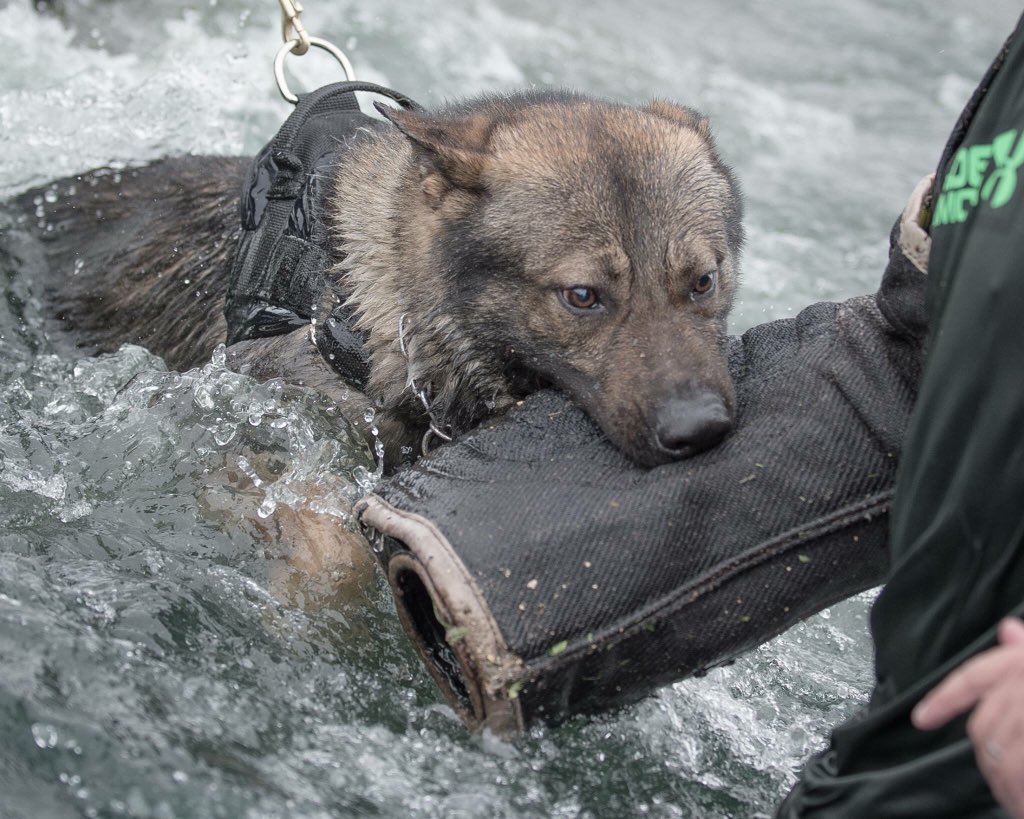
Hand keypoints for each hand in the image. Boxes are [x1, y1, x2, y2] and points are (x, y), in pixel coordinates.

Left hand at [912, 617, 1023, 817]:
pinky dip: (1019, 796)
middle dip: (988, 756)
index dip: (945, 697)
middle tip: (1002, 782)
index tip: (921, 719)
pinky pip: (1021, 776)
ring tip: (1016, 802)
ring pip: (1001, 755)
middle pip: (985, 725)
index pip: (976, 677)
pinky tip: (1022, 808)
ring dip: (1006, 783)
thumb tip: (1009, 631)